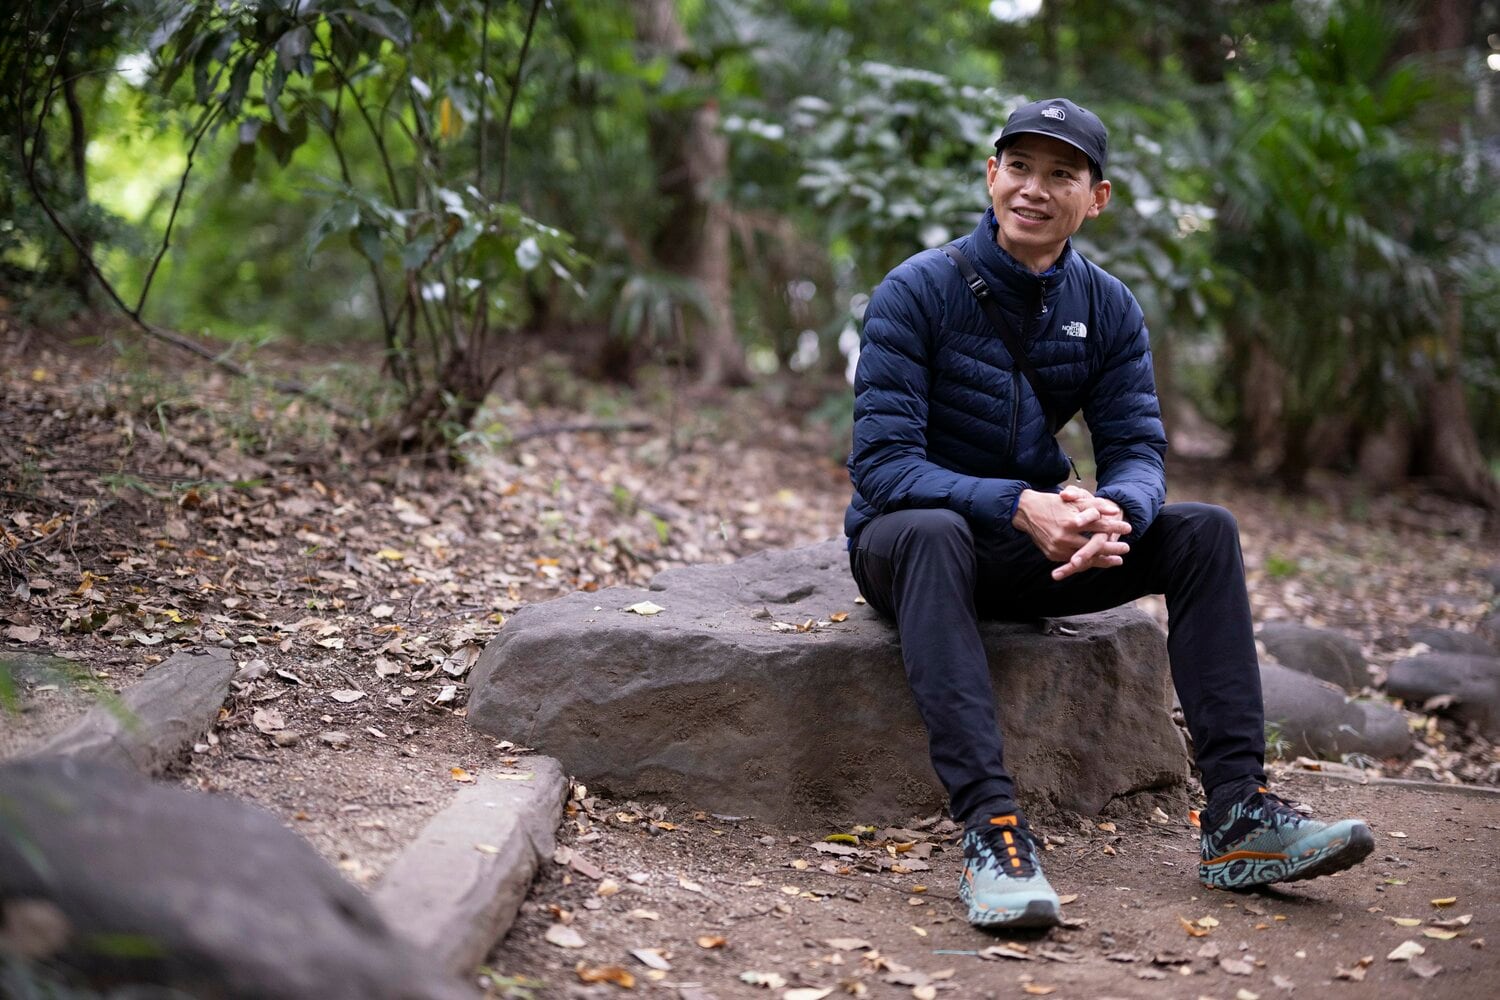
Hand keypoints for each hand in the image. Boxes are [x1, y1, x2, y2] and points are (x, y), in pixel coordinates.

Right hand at [1013, 486, 1130, 580]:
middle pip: (1094, 546)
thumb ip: (1095, 505)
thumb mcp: (1074, 500)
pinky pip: (1073, 561)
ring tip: (1117, 560)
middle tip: (1126, 548)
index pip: (1099, 526)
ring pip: (1085, 558)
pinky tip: (1098, 561)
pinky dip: (1086, 562)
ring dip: (1102, 560)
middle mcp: (1064, 537)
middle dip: (1112, 548)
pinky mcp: (1052, 555)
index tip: (1128, 528)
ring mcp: (1057, 548)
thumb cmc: (1053, 503)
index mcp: (1071, 522)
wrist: (1026, 512)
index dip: (1115, 527)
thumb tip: (1114, 511)